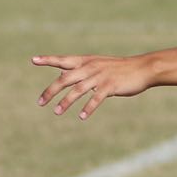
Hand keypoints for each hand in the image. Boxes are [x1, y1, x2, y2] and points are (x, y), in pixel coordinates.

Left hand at [32, 54, 150, 119]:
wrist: (142, 68)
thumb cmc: (118, 68)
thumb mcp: (97, 65)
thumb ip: (79, 70)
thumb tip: (61, 75)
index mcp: (86, 61)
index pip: (63, 60)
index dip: (48, 59)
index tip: (33, 60)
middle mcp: (90, 67)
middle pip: (65, 78)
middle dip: (51, 90)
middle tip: (40, 102)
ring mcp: (100, 76)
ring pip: (78, 89)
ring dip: (66, 102)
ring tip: (57, 112)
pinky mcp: (110, 86)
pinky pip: (96, 98)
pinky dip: (88, 107)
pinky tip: (82, 116)